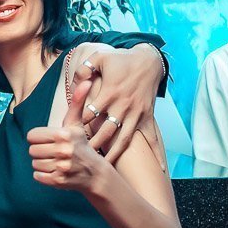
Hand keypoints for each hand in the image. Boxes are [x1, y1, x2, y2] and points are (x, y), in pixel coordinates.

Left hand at [27, 79, 105, 191]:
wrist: (95, 173)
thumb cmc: (81, 145)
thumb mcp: (77, 124)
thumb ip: (77, 102)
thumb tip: (85, 80)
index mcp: (63, 134)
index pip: (31, 136)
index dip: (39, 139)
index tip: (51, 140)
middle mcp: (63, 150)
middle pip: (31, 150)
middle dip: (41, 151)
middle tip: (54, 152)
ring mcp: (61, 167)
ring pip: (34, 164)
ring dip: (43, 164)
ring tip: (56, 162)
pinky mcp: (58, 181)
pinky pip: (37, 176)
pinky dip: (44, 176)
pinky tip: (56, 172)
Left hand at [69, 42, 164, 164]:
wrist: (149, 60)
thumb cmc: (122, 60)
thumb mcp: (100, 59)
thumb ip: (84, 69)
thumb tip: (73, 80)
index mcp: (110, 93)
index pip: (90, 113)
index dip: (78, 124)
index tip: (68, 136)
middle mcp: (124, 106)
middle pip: (106, 130)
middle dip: (93, 145)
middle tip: (80, 158)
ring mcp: (137, 113)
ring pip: (125, 138)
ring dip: (115, 153)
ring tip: (105, 168)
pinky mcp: (147, 116)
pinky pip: (152, 137)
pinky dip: (155, 153)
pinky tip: (159, 169)